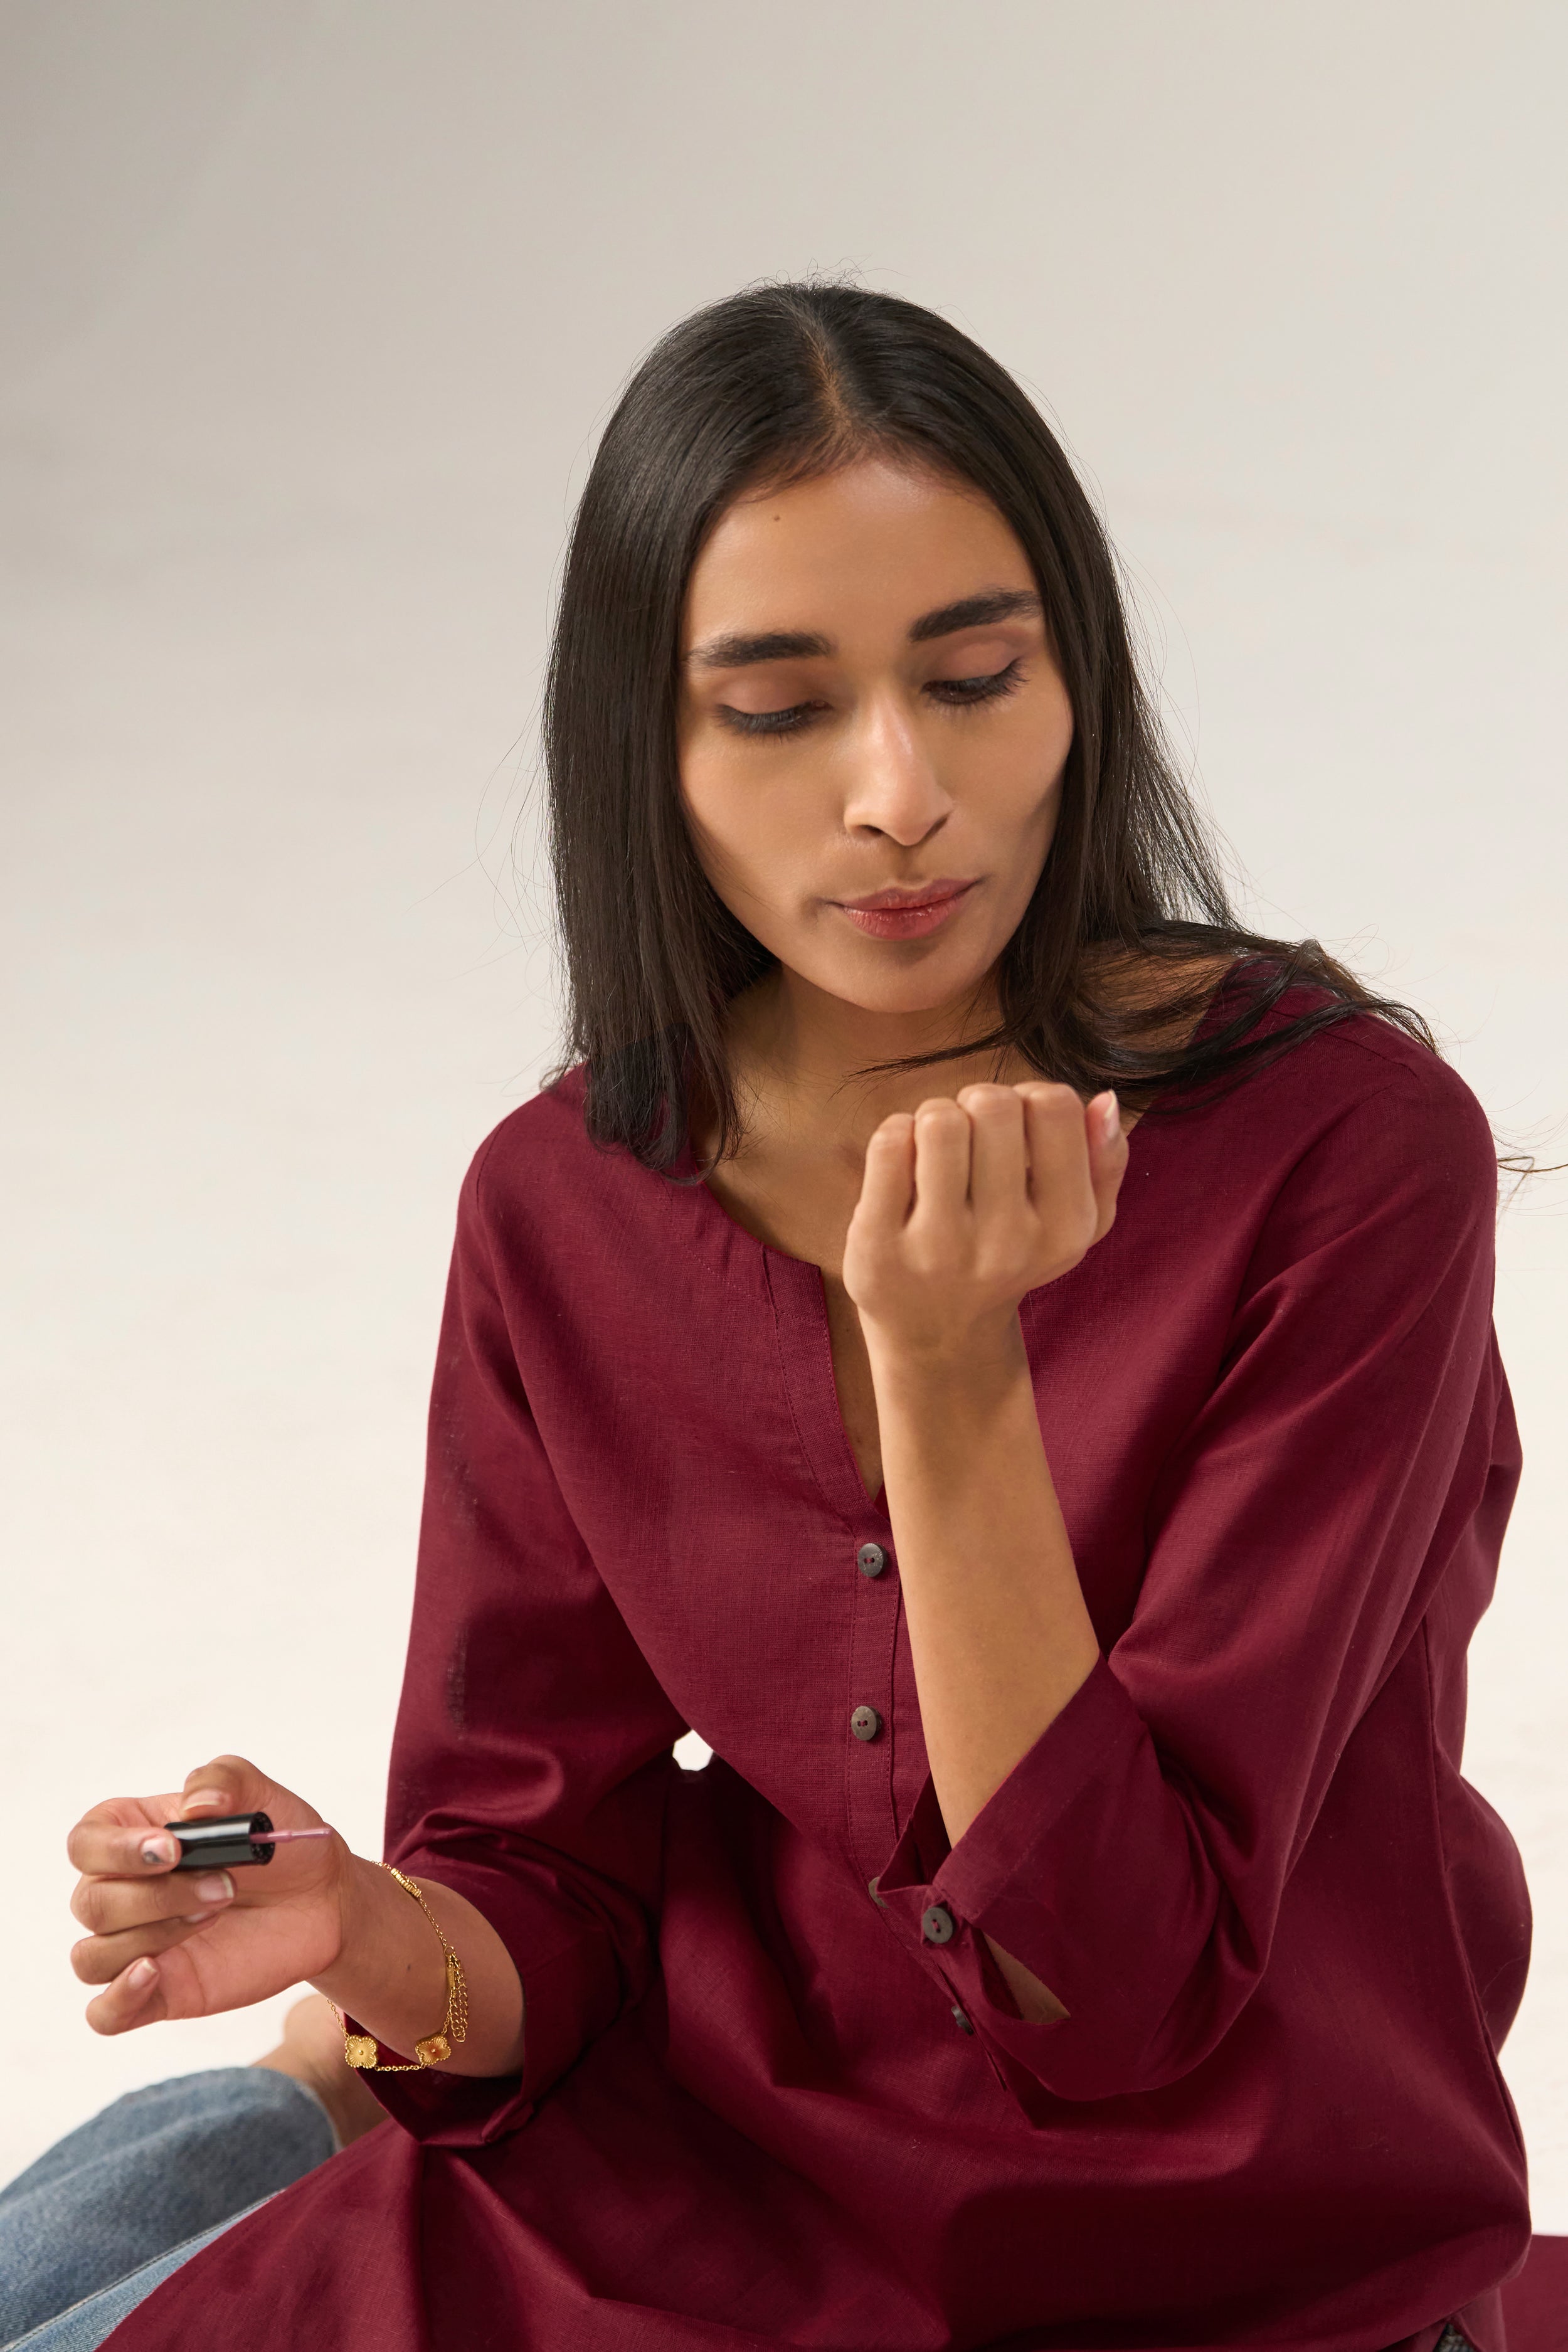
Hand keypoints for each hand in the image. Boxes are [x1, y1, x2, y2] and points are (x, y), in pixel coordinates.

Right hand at [68, 1758, 352, 2035]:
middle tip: (224, 1885)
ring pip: (93, 1955)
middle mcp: (123, 1892)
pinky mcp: (158, 1991)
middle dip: (158, 1895)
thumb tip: (196, 1807)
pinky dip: (118, 1998)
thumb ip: (222, 1781)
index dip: (117, 1850)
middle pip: (92, 1903)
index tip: (173, 1849)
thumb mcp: (258, 1794)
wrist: (319, 1897)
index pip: (85, 1844)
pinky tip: (152, 1973)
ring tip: (213, 1914)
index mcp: (132, 1837)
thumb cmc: (278, 1842)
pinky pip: (105, 2013)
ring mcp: (135, 1945)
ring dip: (152, 1936)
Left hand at [843, 1082, 1127, 1362]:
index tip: (1016, 1127)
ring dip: (934, 1117)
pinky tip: (903, 1165)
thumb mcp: (1076, 1223)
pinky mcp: (878, 1247)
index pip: (1054, 1105)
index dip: (1029, 1097)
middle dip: (977, 1103)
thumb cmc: (1011, 1256)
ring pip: (939, 1120)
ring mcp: (938, 1249)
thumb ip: (1105, 1162)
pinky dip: (896, 1135)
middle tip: (970, 1136)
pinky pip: (889, 1143)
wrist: (939, 1335)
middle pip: (993, 1104)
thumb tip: (1104, 1100)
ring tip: (936, 1151)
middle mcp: (1006, 1243)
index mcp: (1065, 1228)